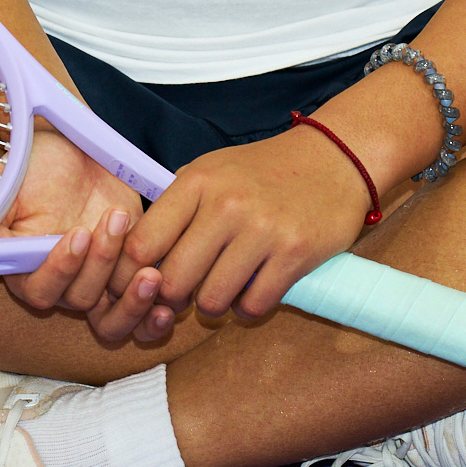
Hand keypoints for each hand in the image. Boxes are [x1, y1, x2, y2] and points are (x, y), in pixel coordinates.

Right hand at [0, 126, 146, 324]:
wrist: (77, 149)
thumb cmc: (36, 160)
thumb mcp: (4, 177)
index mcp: (23, 265)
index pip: (38, 289)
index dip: (59, 270)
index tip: (78, 234)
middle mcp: (59, 282)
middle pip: (78, 301)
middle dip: (100, 267)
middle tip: (116, 226)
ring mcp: (95, 282)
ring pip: (109, 316)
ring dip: (130, 300)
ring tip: (151, 275)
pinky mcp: (126, 277)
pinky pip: (138, 316)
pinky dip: (151, 320)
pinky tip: (167, 309)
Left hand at [101, 126, 375, 335]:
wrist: (334, 159)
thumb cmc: (262, 171)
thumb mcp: (210, 171)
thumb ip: (173, 209)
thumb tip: (133, 259)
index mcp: (196, 183)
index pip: (142, 244)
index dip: (131, 276)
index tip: (140, 285)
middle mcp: (225, 205)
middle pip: (172, 280)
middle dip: (173, 298)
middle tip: (185, 294)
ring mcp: (262, 230)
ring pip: (212, 300)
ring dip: (214, 305)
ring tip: (222, 289)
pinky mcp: (295, 254)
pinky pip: (254, 305)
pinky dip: (248, 307)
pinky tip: (253, 289)